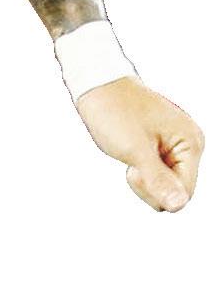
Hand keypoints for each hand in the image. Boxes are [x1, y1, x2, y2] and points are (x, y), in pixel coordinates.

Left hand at [76, 76, 203, 210]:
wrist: (97, 84)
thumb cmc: (114, 111)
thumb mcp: (134, 150)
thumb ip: (158, 180)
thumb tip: (179, 205)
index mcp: (191, 142)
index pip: (184, 193)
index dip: (154, 189)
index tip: (133, 169)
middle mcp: (190, 143)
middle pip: (176, 191)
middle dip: (150, 184)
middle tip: (131, 159)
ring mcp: (178, 144)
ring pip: (165, 184)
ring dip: (144, 177)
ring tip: (131, 152)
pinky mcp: (165, 145)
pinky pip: (158, 172)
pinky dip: (142, 169)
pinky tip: (132, 151)